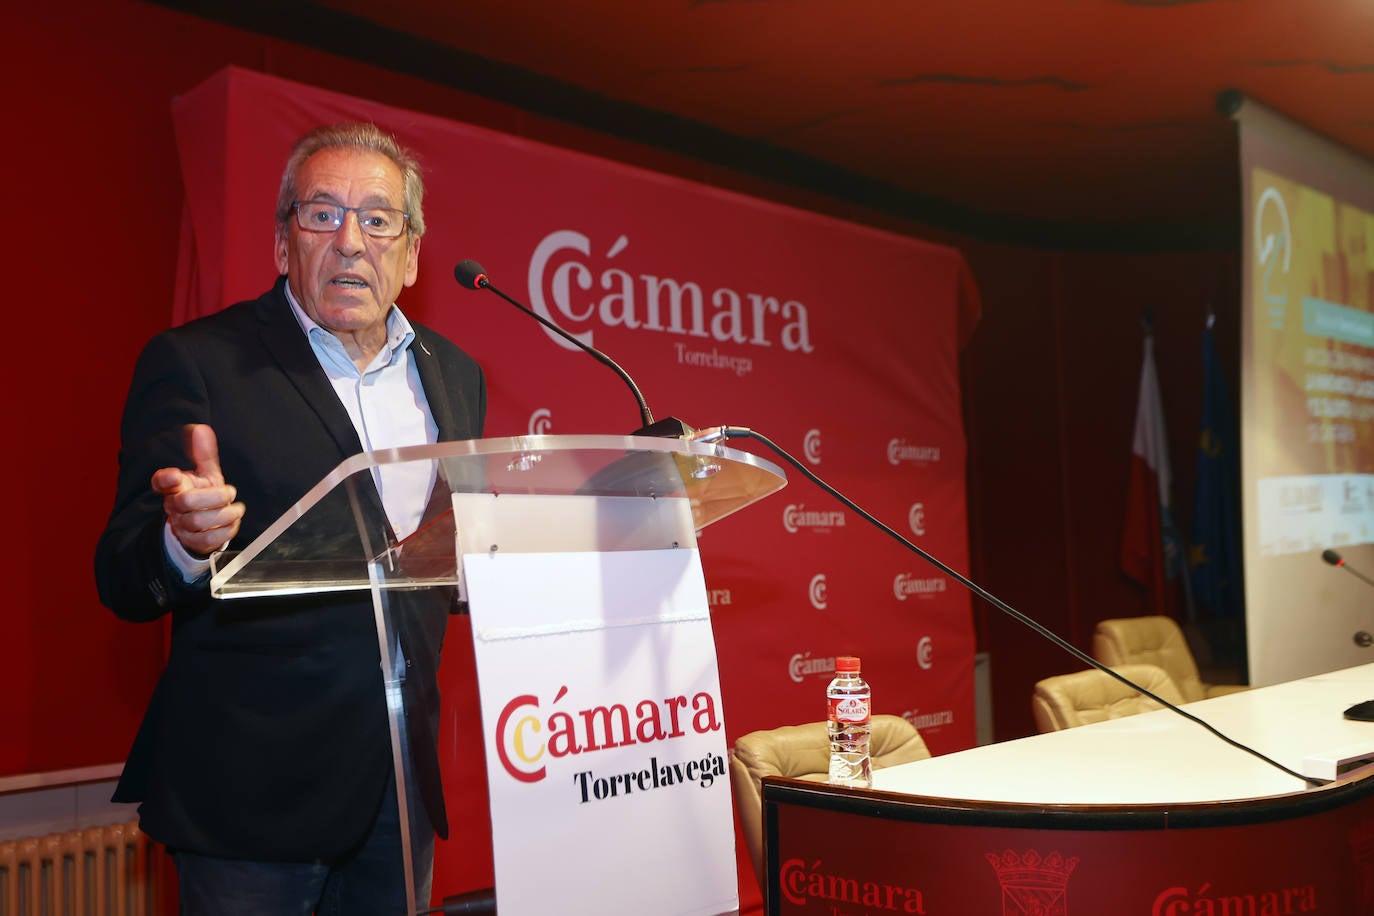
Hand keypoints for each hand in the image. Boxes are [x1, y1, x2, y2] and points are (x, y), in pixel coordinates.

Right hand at [151, 424, 244, 557]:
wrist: (201, 527)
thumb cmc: (202, 495)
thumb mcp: (205, 473)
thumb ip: (203, 453)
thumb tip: (200, 429)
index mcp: (175, 487)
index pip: (161, 481)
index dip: (166, 479)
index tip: (176, 475)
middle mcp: (174, 507)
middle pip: (185, 502)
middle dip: (213, 496)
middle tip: (229, 492)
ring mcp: (182, 526)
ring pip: (197, 522)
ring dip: (223, 514)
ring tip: (237, 508)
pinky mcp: (194, 542)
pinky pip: (207, 540)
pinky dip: (225, 530)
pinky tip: (233, 522)